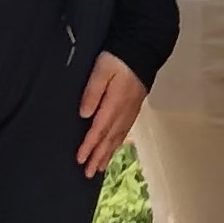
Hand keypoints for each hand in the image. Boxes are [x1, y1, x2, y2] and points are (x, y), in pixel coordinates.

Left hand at [75, 52, 147, 175]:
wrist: (143, 49)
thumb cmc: (118, 58)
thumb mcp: (101, 70)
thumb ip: (92, 91)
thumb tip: (84, 114)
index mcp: (114, 103)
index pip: (99, 129)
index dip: (89, 146)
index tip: (80, 160)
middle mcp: (124, 111)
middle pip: (109, 138)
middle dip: (98, 156)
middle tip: (88, 173)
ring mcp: (131, 110)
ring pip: (118, 136)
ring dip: (108, 153)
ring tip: (100, 167)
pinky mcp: (134, 107)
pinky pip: (125, 130)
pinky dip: (118, 142)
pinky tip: (114, 147)